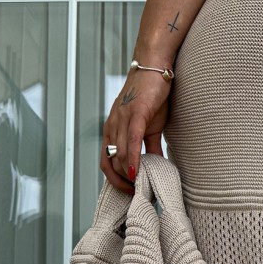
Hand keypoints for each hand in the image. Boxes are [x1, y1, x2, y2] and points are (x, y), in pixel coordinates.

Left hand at [100, 66, 172, 194]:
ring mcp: (121, 119)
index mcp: (113, 130)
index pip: (107, 161)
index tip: (128, 193)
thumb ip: (150, 148)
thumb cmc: (151, 95)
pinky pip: (131, 141)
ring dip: (128, 176)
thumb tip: (155, 167)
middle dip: (120, 182)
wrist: (153, 67)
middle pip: (110, 162)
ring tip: (139, 190)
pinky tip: (137, 173)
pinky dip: (133, 159)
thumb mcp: (151, 127)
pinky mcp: (135, 113)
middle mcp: (112, 126)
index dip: (115, 180)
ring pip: (120, 154)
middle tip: (134, 196)